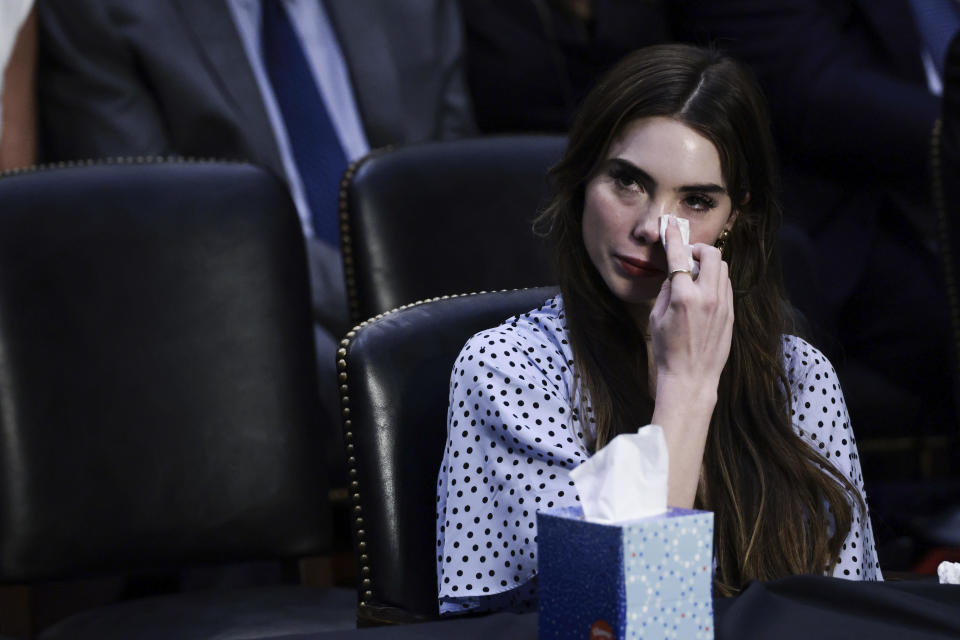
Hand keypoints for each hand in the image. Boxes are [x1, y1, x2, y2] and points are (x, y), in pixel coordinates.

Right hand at [649, 219, 733, 399]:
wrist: (690, 378)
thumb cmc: (667, 350)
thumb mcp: (657, 317)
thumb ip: (667, 290)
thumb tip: (675, 275)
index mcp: (684, 297)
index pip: (679, 257)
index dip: (674, 237)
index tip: (671, 225)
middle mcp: (708, 297)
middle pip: (712, 254)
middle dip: (699, 249)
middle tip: (688, 256)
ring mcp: (723, 305)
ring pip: (723, 268)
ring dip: (710, 264)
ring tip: (696, 275)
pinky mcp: (731, 314)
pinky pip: (727, 286)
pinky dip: (716, 280)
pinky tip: (705, 292)